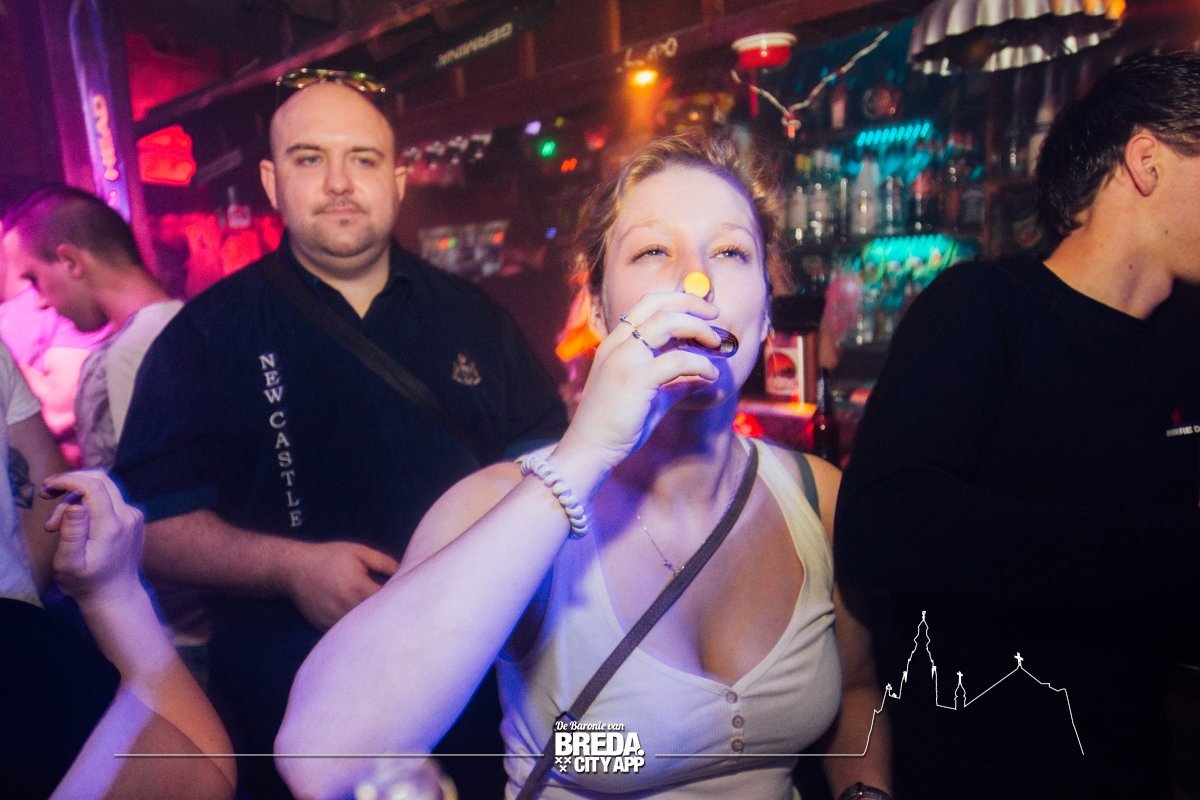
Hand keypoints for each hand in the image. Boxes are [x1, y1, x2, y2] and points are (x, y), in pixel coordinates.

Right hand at [40, 470, 144, 605]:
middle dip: (71, 482)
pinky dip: (88, 504)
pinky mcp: (133, 518)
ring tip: (55, 525)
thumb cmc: (86, 583)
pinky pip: (109, 499)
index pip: (94, 486)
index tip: (48, 486)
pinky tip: (74, 524)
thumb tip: (75, 505)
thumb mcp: (69, 563)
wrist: (115, 595)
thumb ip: (72, 532)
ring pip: (103, 489)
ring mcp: (134, 516)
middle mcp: (128, 516)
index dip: (69, 479)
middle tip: (47, 495)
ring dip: (76, 497)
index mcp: (112, 526)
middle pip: (101, 479)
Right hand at [285, 541, 399, 629]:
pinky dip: (355, 630)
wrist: (293, 569)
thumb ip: (383, 562)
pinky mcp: (325, 627)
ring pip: (361, 630)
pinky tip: (364, 626)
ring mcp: (334, 620)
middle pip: (376, 619)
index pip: (388, 601)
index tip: (408, 598)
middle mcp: (346, 607)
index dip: (401, 601)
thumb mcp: (359, 552)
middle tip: (401, 613)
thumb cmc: (329, 557)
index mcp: (358, 587)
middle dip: (389, 616)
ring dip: (372, 625)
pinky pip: (346, 633)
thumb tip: (405, 572)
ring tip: (384, 621)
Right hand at [556, 291, 721, 477]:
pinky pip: (677, 360)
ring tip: (716, 343)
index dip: (677, 300)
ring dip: (698, 328)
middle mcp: (618, 344)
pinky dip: (701, 364)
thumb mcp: (651, 397)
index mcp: (616, 343)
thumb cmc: (617, 425)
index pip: (647, 304)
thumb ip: (675, 383)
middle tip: (715, 316)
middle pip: (658, 304)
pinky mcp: (634, 378)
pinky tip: (711, 376)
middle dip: (692, 304)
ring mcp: (624, 359)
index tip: (702, 311)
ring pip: (667, 322)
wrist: (590, 448)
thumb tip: (704, 377)